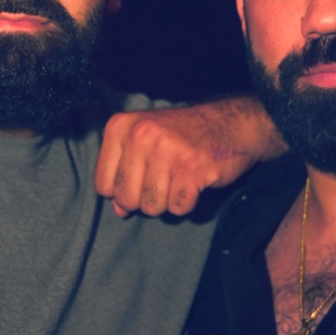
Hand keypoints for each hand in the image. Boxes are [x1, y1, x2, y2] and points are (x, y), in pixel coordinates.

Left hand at [94, 97, 285, 216]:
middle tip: (165, 181)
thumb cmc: (183, 137)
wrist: (232, 123)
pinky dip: (187, 203)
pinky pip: (177, 207)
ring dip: (167, 202)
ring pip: (151, 206)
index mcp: (121, 127)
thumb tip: (119, 211)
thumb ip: (126, 175)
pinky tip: (194, 183)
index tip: (142, 179)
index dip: (123, 191)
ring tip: (179, 180)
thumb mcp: (146, 145)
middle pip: (126, 198)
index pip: (103, 184)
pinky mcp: (192, 167)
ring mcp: (166, 150)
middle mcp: (140, 135)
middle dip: (145, 200)